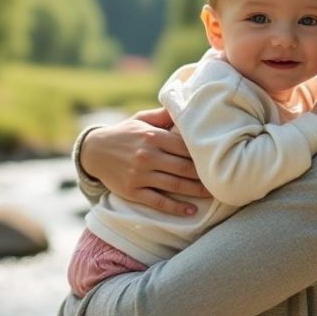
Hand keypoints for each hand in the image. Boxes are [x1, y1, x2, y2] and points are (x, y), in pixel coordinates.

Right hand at [79, 108, 208, 215]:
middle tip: (223, 179)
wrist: (93, 151)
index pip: (185, 146)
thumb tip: (186, 105)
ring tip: (214, 194)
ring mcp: (140, 175)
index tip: (219, 158)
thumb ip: (163, 115)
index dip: (203, 153)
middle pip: (184, 167)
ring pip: (175, 185)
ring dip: (196, 191)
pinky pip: (158, 201)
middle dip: (205, 175)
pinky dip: (175, 208)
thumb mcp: (141, 119)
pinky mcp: (132, 191)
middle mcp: (147, 155)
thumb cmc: (124, 133)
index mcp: (153, 136)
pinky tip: (191, 211)